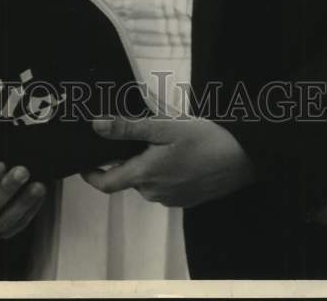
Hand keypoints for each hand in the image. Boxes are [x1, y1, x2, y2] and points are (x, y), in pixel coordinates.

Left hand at [85, 115, 256, 207]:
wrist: (244, 158)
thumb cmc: (203, 139)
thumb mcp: (163, 127)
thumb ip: (127, 128)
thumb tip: (96, 127)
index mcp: (145, 175)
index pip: (106, 184)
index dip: (90, 174)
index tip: (83, 162)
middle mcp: (155, 193)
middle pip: (128, 178)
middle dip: (126, 159)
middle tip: (136, 134)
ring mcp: (172, 199)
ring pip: (147, 181)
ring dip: (146, 163)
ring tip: (161, 139)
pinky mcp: (186, 199)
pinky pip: (164, 185)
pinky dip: (163, 171)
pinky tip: (177, 153)